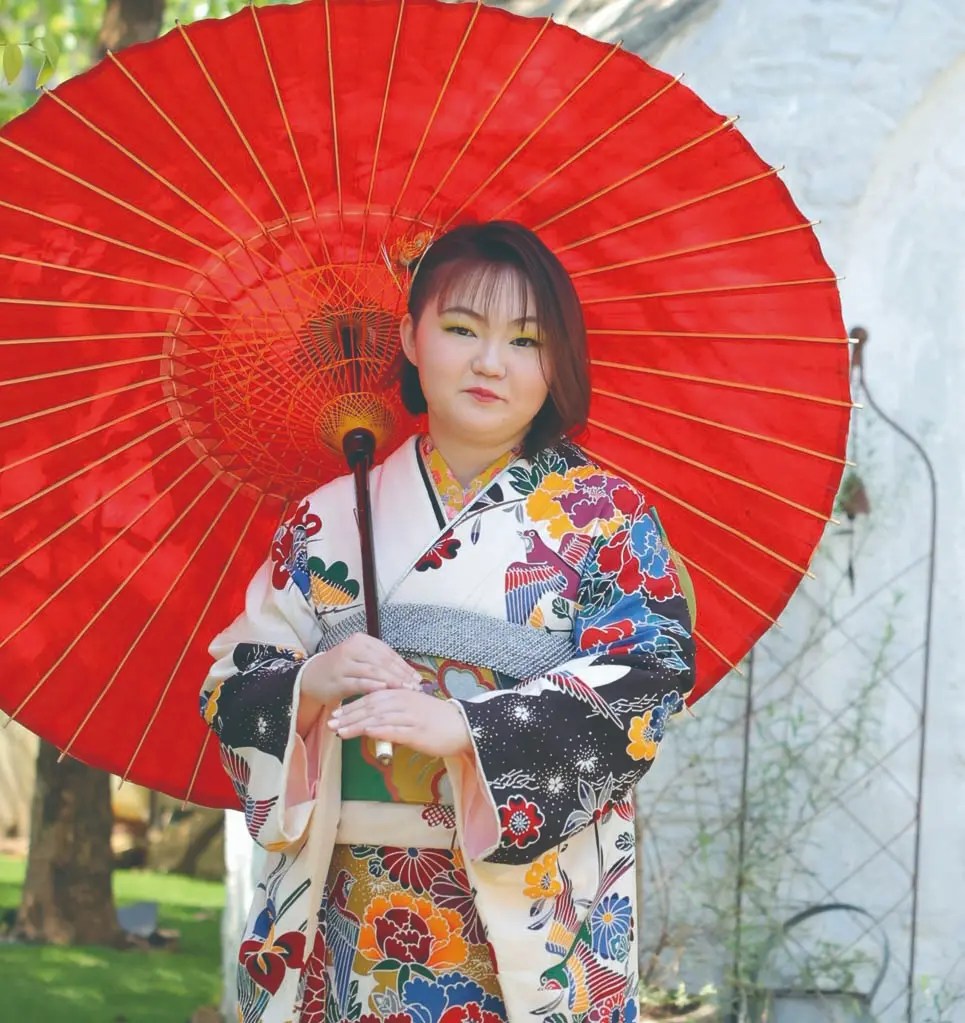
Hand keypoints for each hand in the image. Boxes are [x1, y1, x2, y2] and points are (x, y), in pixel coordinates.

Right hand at [296, 634, 420, 735]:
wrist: (311, 677)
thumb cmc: (342, 669)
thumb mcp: (361, 661)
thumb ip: (381, 664)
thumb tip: (410, 675)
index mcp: (361, 640)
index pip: (388, 653)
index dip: (404, 666)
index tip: (418, 679)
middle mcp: (352, 648)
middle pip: (383, 661)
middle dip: (401, 675)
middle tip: (415, 688)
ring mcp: (344, 663)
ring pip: (373, 671)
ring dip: (391, 681)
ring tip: (405, 690)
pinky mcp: (337, 679)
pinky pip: (358, 682)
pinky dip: (372, 685)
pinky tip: (384, 690)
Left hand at [328, 690, 471, 758]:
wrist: (462, 726)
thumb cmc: (437, 720)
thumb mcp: (413, 709)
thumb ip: (394, 711)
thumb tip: (373, 720)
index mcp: (402, 694)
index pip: (372, 697)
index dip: (352, 705)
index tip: (336, 713)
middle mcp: (403, 701)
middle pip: (370, 707)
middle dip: (348, 715)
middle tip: (330, 723)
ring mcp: (410, 716)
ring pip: (378, 718)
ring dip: (357, 724)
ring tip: (340, 731)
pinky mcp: (417, 731)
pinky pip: (394, 729)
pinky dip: (378, 730)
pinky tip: (365, 733)